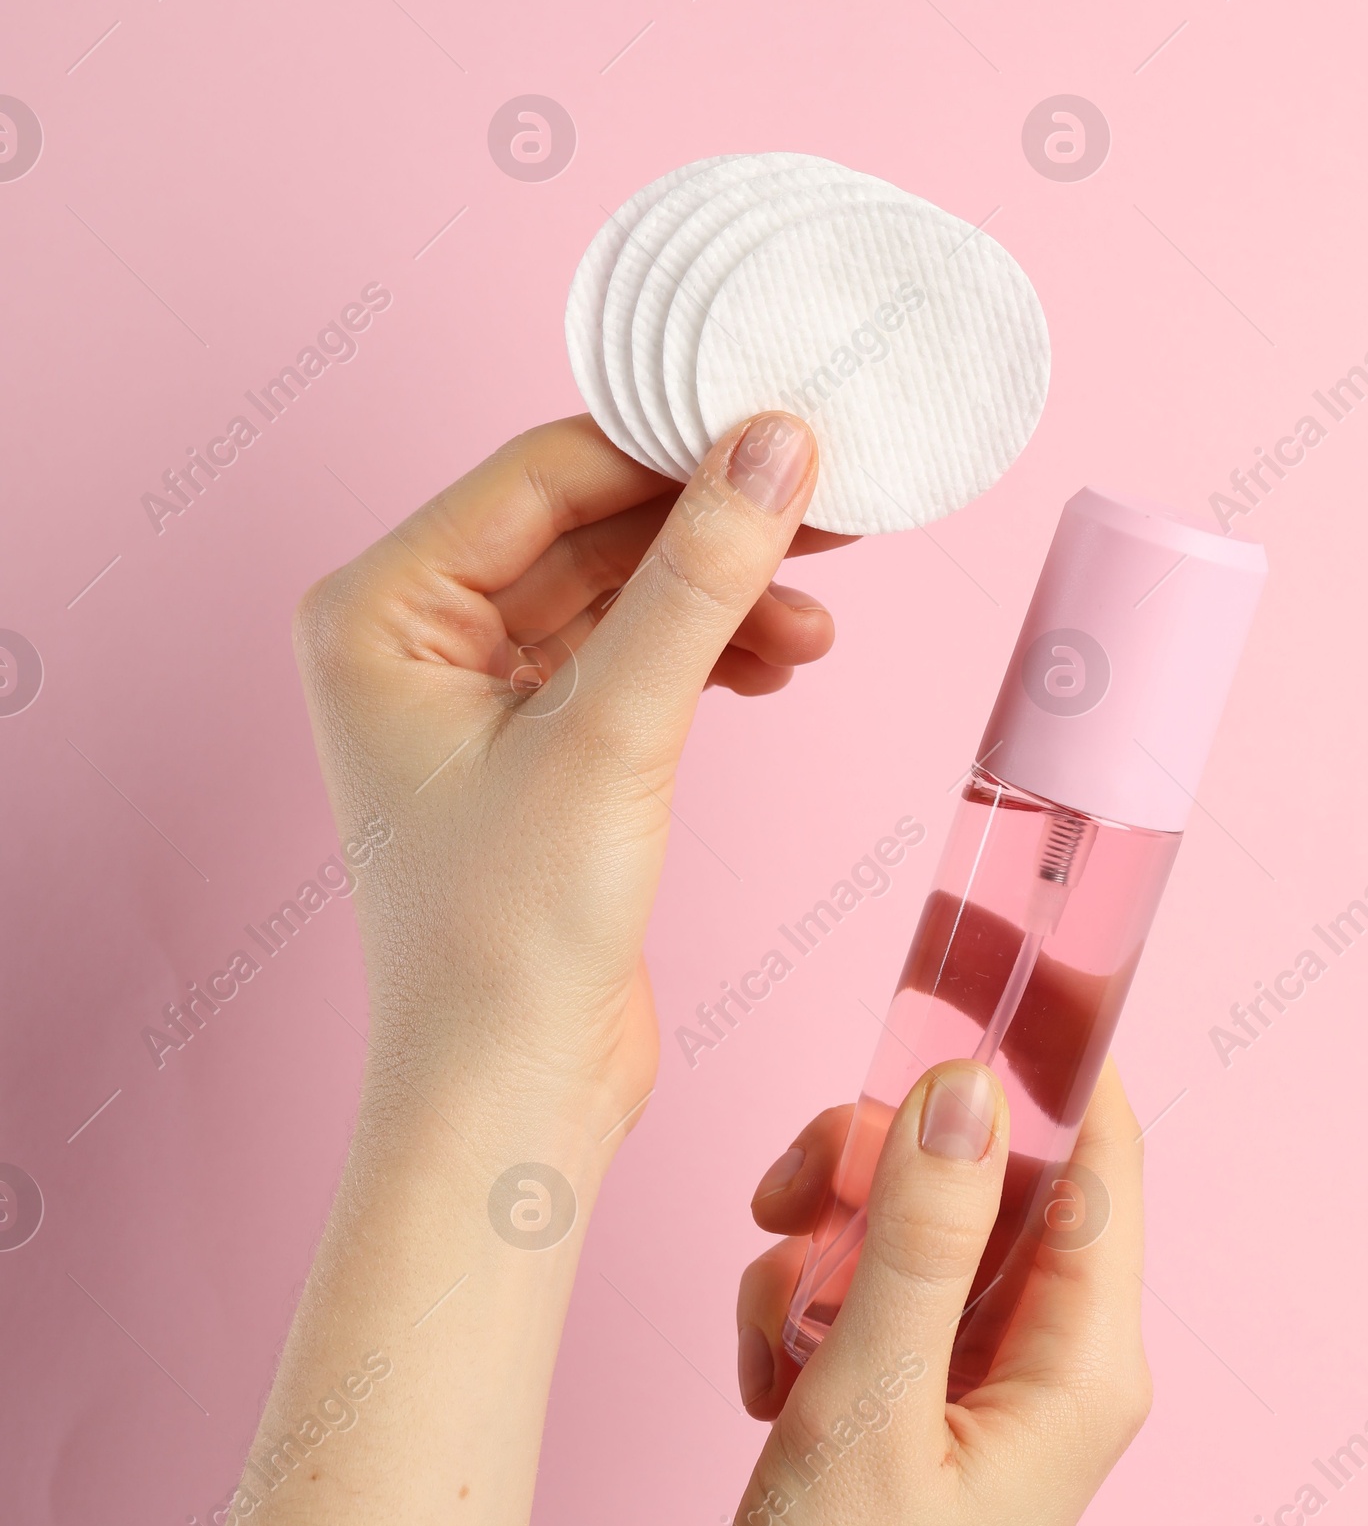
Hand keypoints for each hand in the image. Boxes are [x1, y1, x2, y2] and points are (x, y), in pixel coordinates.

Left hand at [293, 411, 844, 1130]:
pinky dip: (707, 650)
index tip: (789, 430)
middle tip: (832, 508)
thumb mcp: (614, 733)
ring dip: (721, 594)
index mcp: (378, 609)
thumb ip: (696, 580)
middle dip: (710, 524)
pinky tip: (781, 658)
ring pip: (620, 592)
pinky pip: (632, 656)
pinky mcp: (538, 749)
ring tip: (816, 615)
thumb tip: (775, 444)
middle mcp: (412, 637)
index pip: (542, 474)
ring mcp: (473, 694)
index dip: (671, 448)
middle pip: (586, 526)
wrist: (512, 1095)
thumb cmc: (510, 934)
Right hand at [678, 1060, 1197, 1525]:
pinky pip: (862, 1302)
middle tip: (787, 1204)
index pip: (1098, 1146)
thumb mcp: (867, 1404)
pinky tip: (766, 1399)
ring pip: (903, 1230)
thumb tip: (964, 1085)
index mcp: (1081, 1354)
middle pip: (980, 1175)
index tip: (958, 983)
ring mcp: (977, 1388)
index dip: (1036, 1055)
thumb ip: (913, 1233)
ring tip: (774, 1356)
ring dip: (816, 1256)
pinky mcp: (912, 1415)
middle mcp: (1047, 1360)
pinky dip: (799, 1320)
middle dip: (872, 1168)